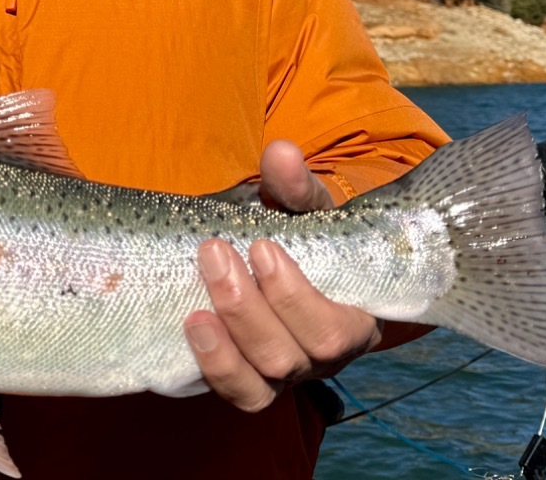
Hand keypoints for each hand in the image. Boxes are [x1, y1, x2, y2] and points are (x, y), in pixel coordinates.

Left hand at [182, 140, 381, 411]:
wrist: (265, 259)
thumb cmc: (293, 234)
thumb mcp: (298, 208)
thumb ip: (294, 185)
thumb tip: (280, 153)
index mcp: (351, 318)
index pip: (338, 331)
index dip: (297, 296)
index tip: (261, 244)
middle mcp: (323, 357)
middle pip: (298, 356)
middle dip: (252, 306)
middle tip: (215, 252)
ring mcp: (285, 375)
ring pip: (268, 377)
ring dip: (231, 330)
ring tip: (199, 292)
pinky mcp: (249, 382)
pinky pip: (239, 392)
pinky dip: (217, 365)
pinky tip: (193, 326)